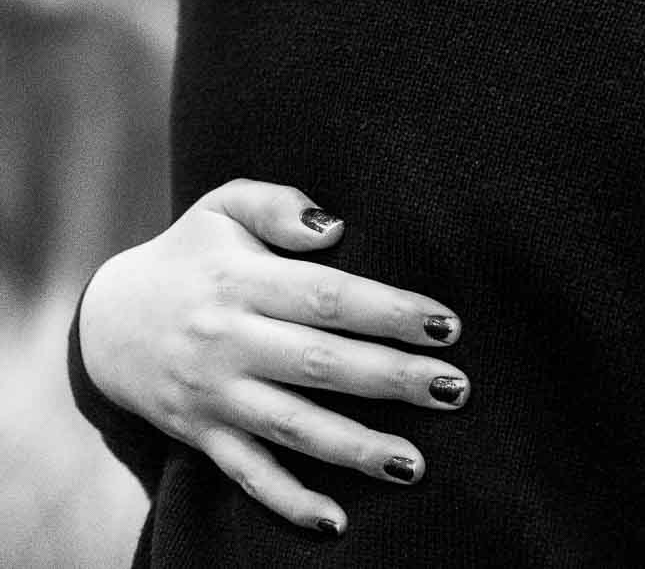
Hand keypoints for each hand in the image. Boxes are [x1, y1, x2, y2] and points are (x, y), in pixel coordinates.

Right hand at [78, 179, 468, 534]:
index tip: (446, 325)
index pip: (327, 298)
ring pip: (292, 427)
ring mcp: (214, 395)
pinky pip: (247, 475)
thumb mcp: (222, 208)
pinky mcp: (202, 436)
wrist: (106, 321)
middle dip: (392, 380)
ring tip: (416, 464)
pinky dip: (288, 501)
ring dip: (355, 449)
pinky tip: (336, 521)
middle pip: (320, 364)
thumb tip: (334, 227)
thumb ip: (278, 206)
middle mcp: (227, 342)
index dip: (389, 312)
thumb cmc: (192, 255)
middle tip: (455, 389)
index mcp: (241, 282)